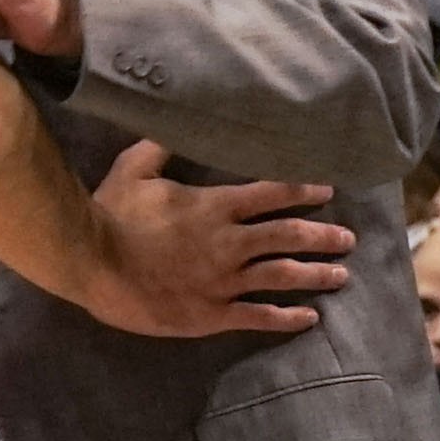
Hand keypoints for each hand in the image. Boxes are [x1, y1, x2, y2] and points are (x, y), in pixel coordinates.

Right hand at [76, 149, 357, 338]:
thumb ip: (159, 148)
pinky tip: (308, 318)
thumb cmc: (111, 216)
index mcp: (215, 206)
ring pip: (282, 276)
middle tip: (348, 238)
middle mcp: (229, 243)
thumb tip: (174, 122)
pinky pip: (257, 316)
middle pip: (288, 236)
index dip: (303, 190)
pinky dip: (286, 318)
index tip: (327, 190)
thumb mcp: (133, 170)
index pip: (272, 193)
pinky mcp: (211, 314)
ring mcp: (223, 281)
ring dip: (316, 275)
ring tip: (341, 275)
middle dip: (323, 236)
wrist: (92, 265)